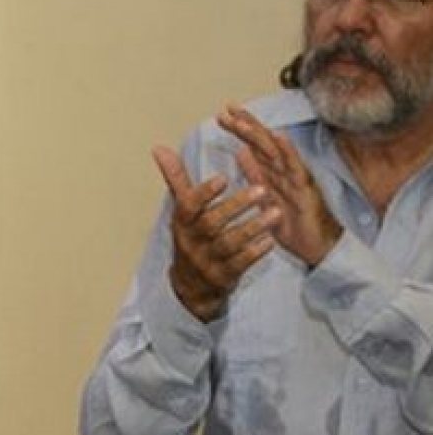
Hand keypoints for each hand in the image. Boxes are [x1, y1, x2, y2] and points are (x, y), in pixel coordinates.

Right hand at [151, 144, 278, 320]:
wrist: (191, 285)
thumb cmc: (192, 237)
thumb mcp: (182, 210)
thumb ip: (176, 179)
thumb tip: (159, 148)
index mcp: (183, 222)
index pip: (189, 206)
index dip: (204, 193)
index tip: (223, 178)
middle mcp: (192, 241)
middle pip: (211, 223)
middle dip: (236, 207)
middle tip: (261, 190)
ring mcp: (207, 261)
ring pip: (229, 243)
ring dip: (253, 227)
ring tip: (275, 212)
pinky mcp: (223, 276)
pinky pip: (240, 264)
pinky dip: (255, 253)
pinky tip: (271, 240)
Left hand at [220, 102, 342, 267]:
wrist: (317, 247)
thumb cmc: (292, 223)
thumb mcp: (265, 197)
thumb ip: (254, 174)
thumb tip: (240, 153)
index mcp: (272, 173)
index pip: (255, 145)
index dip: (241, 129)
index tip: (223, 115)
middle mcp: (284, 171)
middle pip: (263, 142)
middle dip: (246, 124)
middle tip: (228, 108)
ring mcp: (296, 178)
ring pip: (276, 150)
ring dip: (259, 134)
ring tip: (243, 120)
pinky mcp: (305, 190)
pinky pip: (295, 168)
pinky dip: (287, 151)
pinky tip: (279, 137)